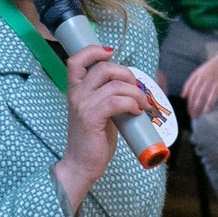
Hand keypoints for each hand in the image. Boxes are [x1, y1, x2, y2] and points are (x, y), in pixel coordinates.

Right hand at [52, 44, 152, 213]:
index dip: (94, 51)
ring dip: (136, 93)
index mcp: (75, 90)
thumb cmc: (91, 140)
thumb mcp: (96, 112)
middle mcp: (76, 94)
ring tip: (142, 105)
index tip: (111, 54)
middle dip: (128, 75)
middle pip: (105, 68)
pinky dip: (132, 104)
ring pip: (115, 85)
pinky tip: (137, 112)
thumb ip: (106, 97)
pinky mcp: (92, 118)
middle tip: (137, 89)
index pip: (76, 60)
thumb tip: (129, 85)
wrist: (81, 165)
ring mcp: (83, 105)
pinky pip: (118, 101)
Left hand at [183, 50, 217, 115]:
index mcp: (201, 76)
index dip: (190, 103)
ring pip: (215, 92)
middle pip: (202, 93)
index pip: (193, 91)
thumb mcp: (199, 72)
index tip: (189, 112)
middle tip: (195, 116)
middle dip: (197, 106)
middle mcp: (210, 78)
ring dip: (210, 102)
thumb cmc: (212, 68)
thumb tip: (183, 96)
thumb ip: (190, 83)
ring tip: (206, 111)